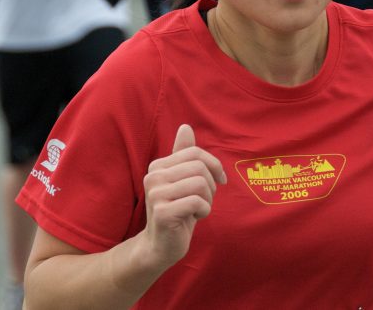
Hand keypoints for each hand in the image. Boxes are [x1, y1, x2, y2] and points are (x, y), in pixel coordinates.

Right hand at [141, 125, 226, 268]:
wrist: (161, 246)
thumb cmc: (177, 211)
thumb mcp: (182, 181)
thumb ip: (183, 155)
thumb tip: (185, 127)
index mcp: (158, 166)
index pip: (195, 152)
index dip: (214, 165)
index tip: (220, 181)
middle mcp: (153, 177)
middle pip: (199, 167)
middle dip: (210, 186)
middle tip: (203, 200)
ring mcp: (156, 194)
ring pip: (200, 184)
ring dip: (207, 200)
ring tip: (197, 209)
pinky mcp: (162, 212)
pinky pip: (198, 202)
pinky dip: (204, 211)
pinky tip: (193, 218)